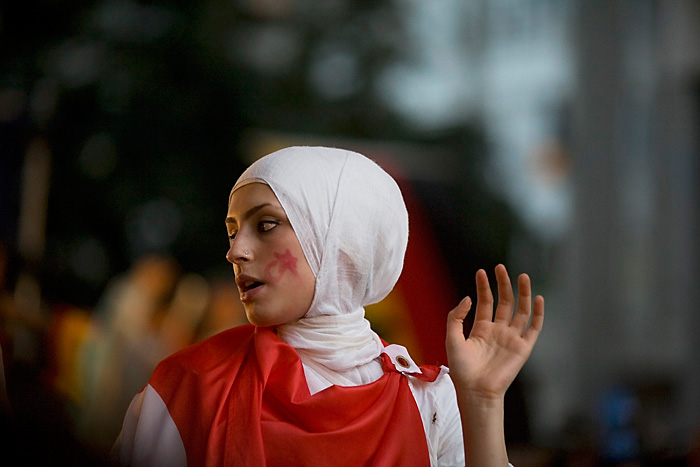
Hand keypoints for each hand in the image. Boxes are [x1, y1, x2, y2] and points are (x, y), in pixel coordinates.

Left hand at [446, 264, 543, 401]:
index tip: (481, 271)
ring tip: (522, 275)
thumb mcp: (452, 338)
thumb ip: (456, 317)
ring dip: (522, 293)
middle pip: (504, 302)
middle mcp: (498, 331)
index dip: (484, 287)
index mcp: (481, 328)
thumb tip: (468, 298)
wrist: (475, 391)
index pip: (485, 302)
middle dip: (503, 284)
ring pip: (520, 310)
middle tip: (500, 267)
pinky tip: (537, 298)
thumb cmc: (461, 369)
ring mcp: (511, 338)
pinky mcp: (523, 348)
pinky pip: (534, 328)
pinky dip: (538, 313)